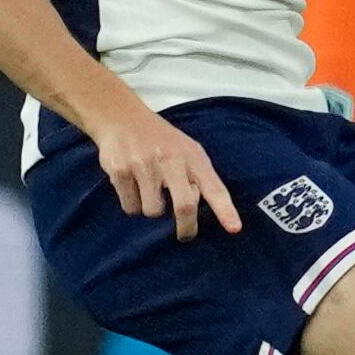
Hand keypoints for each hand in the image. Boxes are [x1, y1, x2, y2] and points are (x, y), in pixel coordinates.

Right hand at [94, 105, 235, 239]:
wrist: (121, 118)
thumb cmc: (161, 140)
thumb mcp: (187, 150)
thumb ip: (197, 176)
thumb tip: (199, 208)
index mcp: (193, 156)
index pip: (214, 187)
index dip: (225, 210)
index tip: (234, 228)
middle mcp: (171, 161)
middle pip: (184, 205)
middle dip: (186, 227)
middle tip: (185, 236)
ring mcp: (145, 166)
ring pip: (153, 211)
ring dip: (151, 210)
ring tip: (148, 191)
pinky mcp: (120, 172)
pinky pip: (130, 207)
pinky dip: (132, 204)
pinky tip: (132, 186)